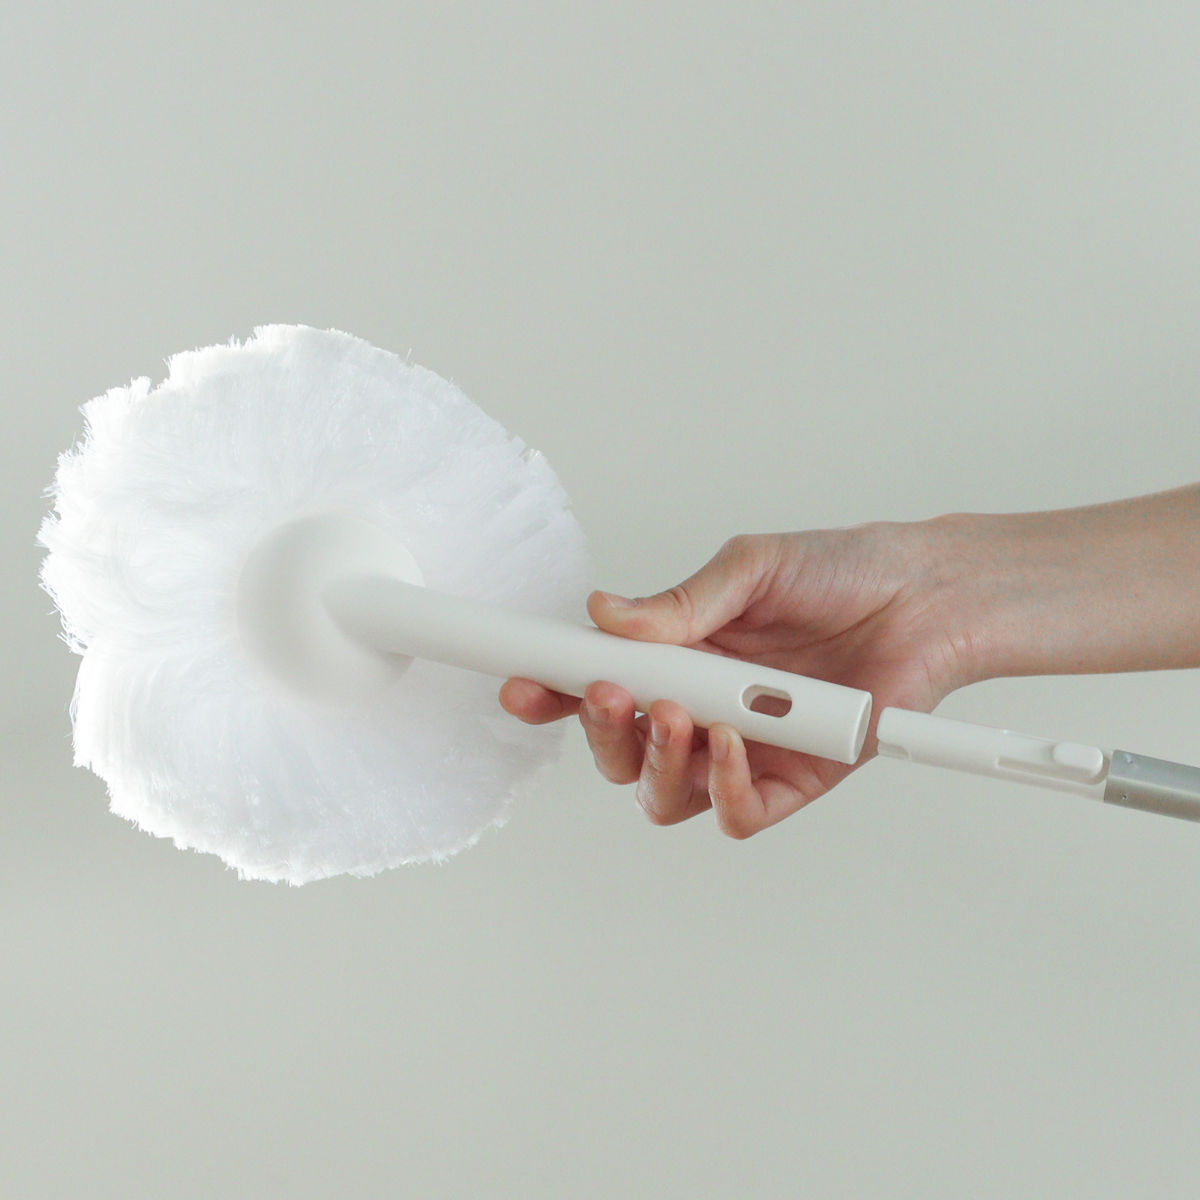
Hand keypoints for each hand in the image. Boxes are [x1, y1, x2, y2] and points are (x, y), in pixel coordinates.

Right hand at [500, 522, 980, 837]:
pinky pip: (741, 811)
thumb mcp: (751, 568)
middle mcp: (703, 709)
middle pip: (621, 752)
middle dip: (601, 731)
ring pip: (668, 792)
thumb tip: (605, 615)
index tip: (524, 684)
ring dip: (657, 761)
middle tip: (609, 693)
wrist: (928, 595)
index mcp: (681, 657)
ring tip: (676, 714)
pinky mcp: (795, 780)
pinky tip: (733, 740)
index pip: (602, 684)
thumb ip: (680, 603)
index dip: (554, 692)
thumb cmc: (842, 571)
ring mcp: (746, 749)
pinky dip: (726, 786)